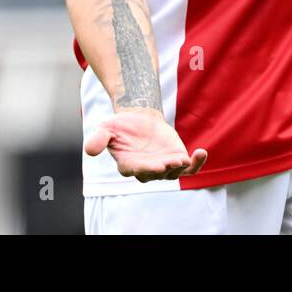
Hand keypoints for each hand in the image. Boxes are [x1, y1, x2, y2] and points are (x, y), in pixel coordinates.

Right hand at [84, 108, 207, 182]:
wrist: (139, 119)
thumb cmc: (121, 126)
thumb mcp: (106, 128)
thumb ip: (99, 138)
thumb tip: (89, 150)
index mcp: (128, 165)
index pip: (137, 170)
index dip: (147, 168)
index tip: (157, 165)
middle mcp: (146, 170)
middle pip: (156, 173)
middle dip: (165, 169)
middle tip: (173, 162)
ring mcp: (163, 167)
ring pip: (174, 173)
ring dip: (181, 167)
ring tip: (186, 158)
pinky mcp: (177, 160)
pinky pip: (189, 168)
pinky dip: (197, 163)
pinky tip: (202, 153)